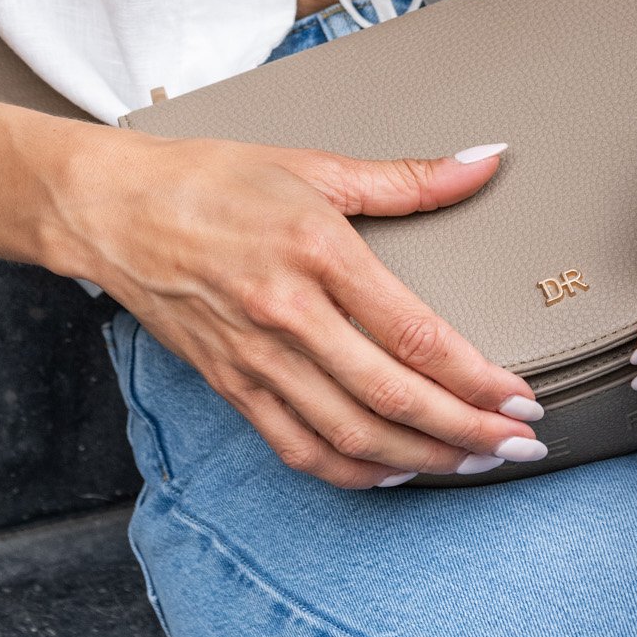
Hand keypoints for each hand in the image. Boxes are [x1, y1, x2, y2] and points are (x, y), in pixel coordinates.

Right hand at [51, 126, 549, 487]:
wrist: (115, 209)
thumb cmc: (212, 180)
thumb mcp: (314, 165)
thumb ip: (407, 178)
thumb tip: (486, 164)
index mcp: (316, 250)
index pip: (414, 334)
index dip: (476, 376)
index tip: (521, 398)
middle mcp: (287, 313)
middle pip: (392, 395)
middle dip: (466, 429)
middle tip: (519, 446)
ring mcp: (255, 357)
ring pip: (350, 433)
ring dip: (420, 458)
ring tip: (472, 464)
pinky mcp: (230, 386)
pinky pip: (297, 447)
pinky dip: (351, 470)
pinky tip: (392, 472)